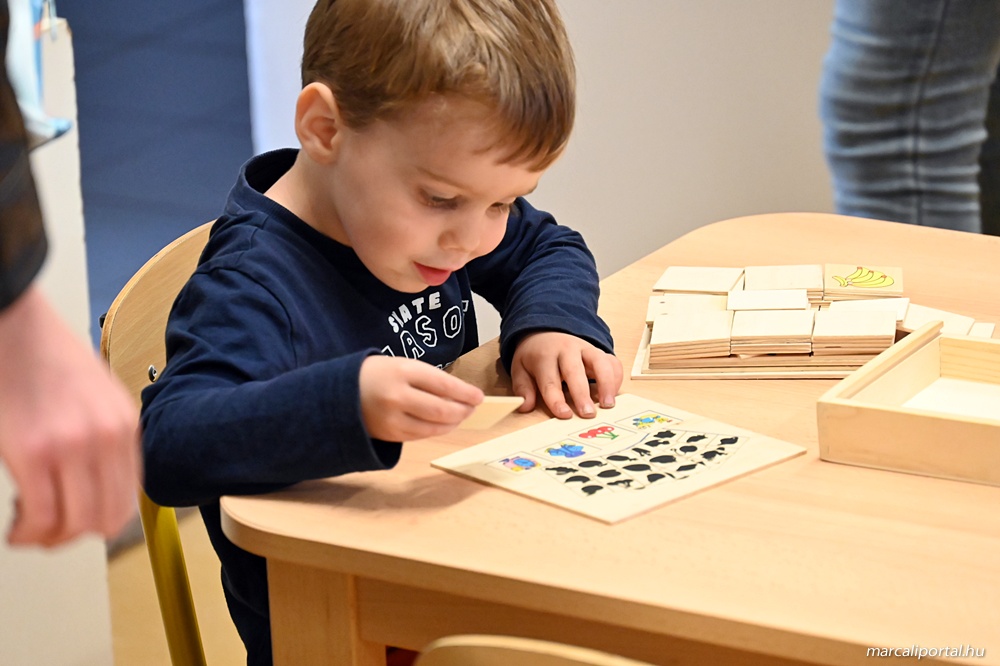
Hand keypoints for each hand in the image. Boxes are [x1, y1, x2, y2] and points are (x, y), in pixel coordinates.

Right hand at [0, 287, 140, 546]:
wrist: (14, 326)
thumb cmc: (46, 356)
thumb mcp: (97, 396)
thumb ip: (105, 435)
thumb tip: (98, 481)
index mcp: (126, 425)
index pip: (129, 497)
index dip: (100, 520)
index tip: (76, 521)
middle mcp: (108, 438)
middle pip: (108, 518)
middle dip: (77, 536)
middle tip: (49, 532)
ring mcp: (74, 447)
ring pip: (75, 524)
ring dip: (48, 538)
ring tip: (27, 527)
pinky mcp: (34, 453)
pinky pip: (42, 515)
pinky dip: (27, 532)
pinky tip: (15, 528)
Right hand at [359, 355, 483, 440]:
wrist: (338, 393)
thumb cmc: (375, 374)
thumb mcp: (400, 365)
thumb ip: (427, 379)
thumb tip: (459, 395)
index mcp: (401, 371)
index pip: (443, 384)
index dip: (465, 393)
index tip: (479, 396)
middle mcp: (397, 396)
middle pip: (441, 409)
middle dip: (462, 410)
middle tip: (472, 407)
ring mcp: (392, 419)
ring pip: (434, 427)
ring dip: (453, 422)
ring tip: (461, 415)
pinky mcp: (389, 435)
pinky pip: (421, 435)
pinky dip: (437, 430)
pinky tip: (444, 424)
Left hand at [510, 331, 622, 418]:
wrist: (546, 332)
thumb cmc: (535, 357)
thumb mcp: (520, 369)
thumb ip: (523, 389)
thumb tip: (525, 406)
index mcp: (545, 356)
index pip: (550, 380)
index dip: (556, 399)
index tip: (565, 415)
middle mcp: (566, 350)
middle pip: (575, 371)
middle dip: (582, 393)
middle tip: (588, 414)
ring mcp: (585, 349)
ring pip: (599, 362)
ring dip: (606, 383)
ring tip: (608, 405)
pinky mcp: (598, 352)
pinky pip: (612, 362)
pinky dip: (616, 377)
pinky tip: (614, 394)